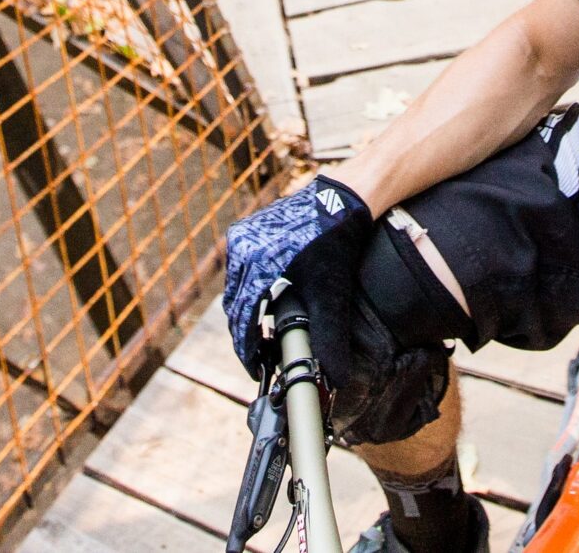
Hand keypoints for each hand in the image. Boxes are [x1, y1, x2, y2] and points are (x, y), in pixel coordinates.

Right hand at [219, 176, 447, 442]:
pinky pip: (243, 270)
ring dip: (248, 313)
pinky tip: (270, 303)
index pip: (241, 323)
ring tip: (266, 334)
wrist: (343, 198)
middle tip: (262, 357)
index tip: (258, 372)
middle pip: (235, 307)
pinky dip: (252, 291)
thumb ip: (330, 339)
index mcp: (252, 266)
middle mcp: (240, 250)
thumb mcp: (331, 296)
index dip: (248, 353)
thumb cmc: (336, 244)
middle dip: (246, 335)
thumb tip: (338, 380)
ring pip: (237, 289)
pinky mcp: (250, 230)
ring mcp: (242, 237)